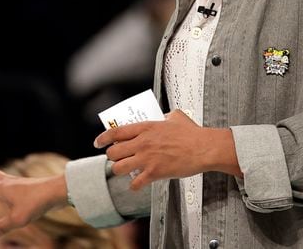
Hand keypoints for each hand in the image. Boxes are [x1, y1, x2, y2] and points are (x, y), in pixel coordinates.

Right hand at [0, 169, 66, 240]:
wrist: (58, 190)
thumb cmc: (37, 203)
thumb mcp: (17, 219)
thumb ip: (1, 228)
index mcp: (3, 188)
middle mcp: (10, 182)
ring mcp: (20, 182)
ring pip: (2, 177)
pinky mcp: (30, 185)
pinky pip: (12, 182)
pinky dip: (5, 184)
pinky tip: (10, 192)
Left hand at [94, 110, 240, 189]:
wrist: (204, 148)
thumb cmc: (192, 133)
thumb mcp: (175, 116)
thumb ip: (163, 117)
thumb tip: (160, 117)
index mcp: (146, 127)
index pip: (115, 132)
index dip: (103, 138)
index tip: (98, 143)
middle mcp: (142, 143)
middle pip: (113, 152)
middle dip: (112, 156)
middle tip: (117, 158)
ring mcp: (147, 159)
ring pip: (119, 168)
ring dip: (120, 170)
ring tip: (126, 170)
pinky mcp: (154, 173)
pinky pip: (135, 183)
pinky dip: (134, 185)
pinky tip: (138, 184)